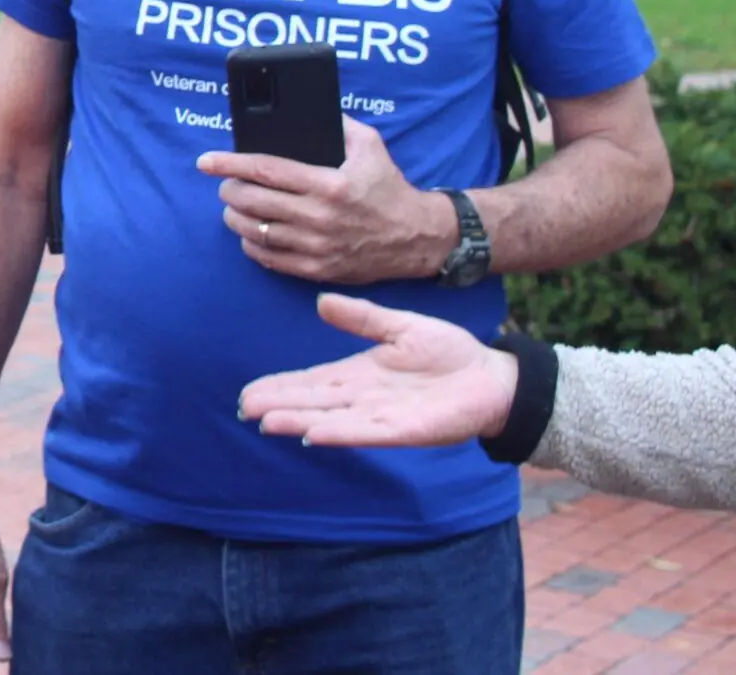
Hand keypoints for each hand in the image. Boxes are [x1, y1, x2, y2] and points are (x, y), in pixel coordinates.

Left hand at [197, 117, 450, 283]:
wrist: (417, 238)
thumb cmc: (389, 188)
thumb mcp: (370, 146)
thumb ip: (339, 124)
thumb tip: (307, 110)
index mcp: (329, 184)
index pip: (265, 170)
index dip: (229, 164)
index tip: (206, 161)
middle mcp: (319, 217)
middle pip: (252, 201)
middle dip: (229, 189)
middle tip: (226, 183)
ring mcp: (317, 246)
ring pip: (255, 232)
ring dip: (235, 217)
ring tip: (235, 206)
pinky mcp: (318, 269)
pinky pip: (270, 259)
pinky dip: (252, 245)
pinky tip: (250, 233)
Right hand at [239, 292, 520, 446]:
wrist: (492, 378)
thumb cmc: (449, 354)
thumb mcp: (400, 326)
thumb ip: (363, 318)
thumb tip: (322, 301)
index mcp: (359, 374)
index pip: (311, 381)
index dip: (281, 386)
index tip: (249, 391)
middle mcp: (363, 399)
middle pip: (312, 403)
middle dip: (278, 405)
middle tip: (244, 408)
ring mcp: (382, 417)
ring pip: (331, 420)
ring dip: (299, 421)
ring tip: (266, 422)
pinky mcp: (405, 430)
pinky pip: (366, 432)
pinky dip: (338, 433)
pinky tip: (313, 434)